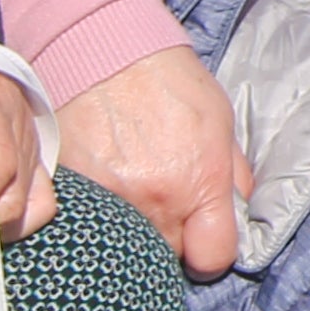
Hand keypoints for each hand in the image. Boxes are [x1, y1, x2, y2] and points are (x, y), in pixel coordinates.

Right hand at [63, 44, 251, 278]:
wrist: (107, 53)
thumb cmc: (171, 83)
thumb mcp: (221, 124)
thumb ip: (232, 176)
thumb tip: (238, 212)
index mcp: (199, 183)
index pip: (213, 257)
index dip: (212, 253)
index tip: (206, 239)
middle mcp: (153, 200)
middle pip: (167, 257)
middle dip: (174, 241)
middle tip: (170, 209)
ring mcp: (107, 201)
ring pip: (127, 246)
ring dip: (136, 230)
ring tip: (137, 197)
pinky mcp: (72, 194)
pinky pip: (90, 227)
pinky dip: (100, 218)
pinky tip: (107, 191)